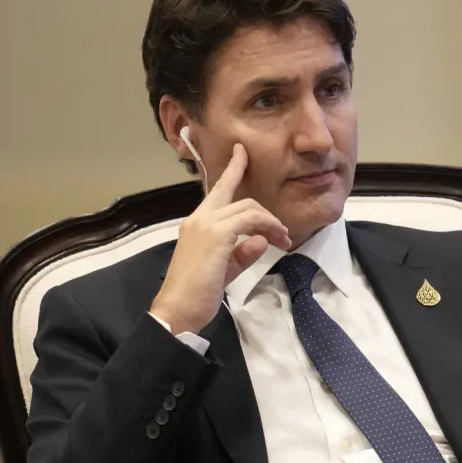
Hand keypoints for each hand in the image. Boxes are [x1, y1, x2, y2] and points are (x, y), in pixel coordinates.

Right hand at [150, 143, 291, 334]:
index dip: (232, 170)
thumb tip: (260, 240)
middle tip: (284, 229)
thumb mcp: (225, 270)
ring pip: (248, 208)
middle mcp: (199, 218)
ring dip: (270, 222)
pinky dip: (267, 227)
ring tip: (283, 241)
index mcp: (197, 224)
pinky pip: (249, 220)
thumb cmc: (196, 295)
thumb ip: (242, 254)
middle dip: (263, 207)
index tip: (241, 153)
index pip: (217, 191)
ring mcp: (206, 224)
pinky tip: (275, 240)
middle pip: (235, 195)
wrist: (177, 310)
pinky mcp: (217, 234)